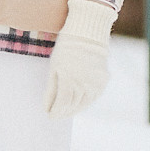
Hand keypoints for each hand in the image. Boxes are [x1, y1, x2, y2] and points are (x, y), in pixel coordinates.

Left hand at [45, 0, 116, 117]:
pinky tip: (77, 104)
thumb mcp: (54, 67)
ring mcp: (95, 83)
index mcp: (68, 79)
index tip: (50, 115)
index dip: (55, 111)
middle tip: (56, 115)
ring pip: (83, 103)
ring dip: (74, 109)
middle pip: (72, 105)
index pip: (62, 103)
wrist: (87, 34)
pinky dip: (84, 102)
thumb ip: (51, 89)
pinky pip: (93, 97)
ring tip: (65, 112)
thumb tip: (47, 108)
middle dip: (63, 112)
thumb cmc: (66, 49)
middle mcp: (83, 83)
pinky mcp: (102, 81)